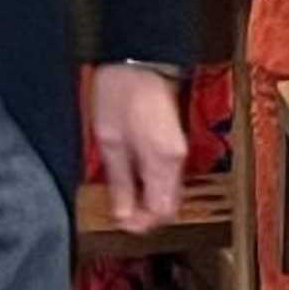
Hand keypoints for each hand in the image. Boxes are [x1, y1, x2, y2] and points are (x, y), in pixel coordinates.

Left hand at [91, 64, 187, 231]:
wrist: (137, 64)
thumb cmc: (119, 94)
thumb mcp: (109, 142)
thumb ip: (119, 181)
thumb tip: (122, 212)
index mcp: (161, 160)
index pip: (162, 211)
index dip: (142, 224)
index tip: (124, 225)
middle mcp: (176, 159)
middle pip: (170, 205)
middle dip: (148, 216)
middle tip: (124, 216)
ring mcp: (179, 151)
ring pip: (171, 192)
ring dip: (152, 201)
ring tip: (126, 200)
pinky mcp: (176, 143)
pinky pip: (170, 176)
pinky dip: (155, 185)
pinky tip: (137, 181)